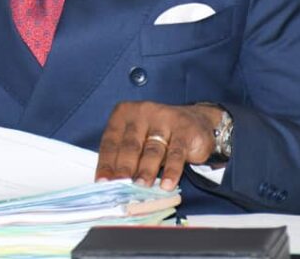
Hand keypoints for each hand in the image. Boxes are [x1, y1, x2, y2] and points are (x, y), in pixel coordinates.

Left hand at [95, 101, 221, 189]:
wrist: (197, 121)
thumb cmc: (158, 133)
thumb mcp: (138, 138)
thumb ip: (125, 155)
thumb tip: (113, 183)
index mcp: (124, 113)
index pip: (111, 141)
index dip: (106, 163)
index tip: (103, 182)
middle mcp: (142, 113)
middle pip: (130, 145)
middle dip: (124, 168)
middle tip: (120, 186)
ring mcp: (164, 120)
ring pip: (152, 150)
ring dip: (145, 171)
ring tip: (141, 186)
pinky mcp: (184, 131)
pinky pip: (176, 154)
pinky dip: (171, 171)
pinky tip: (167, 184)